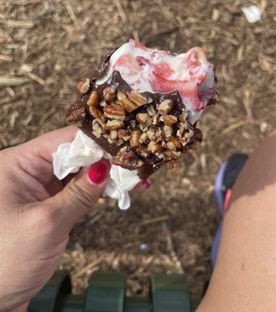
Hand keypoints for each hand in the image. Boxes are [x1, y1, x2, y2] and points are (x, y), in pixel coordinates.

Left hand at [0, 127, 148, 310]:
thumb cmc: (4, 261)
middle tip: (134, 165)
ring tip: (134, 179)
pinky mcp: (50, 203)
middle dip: (105, 159)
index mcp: (18, 164)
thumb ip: (79, 193)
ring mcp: (39, 187)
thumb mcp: (47, 223)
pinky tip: (120, 190)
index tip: (123, 148)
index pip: (63, 141)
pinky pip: (78, 189)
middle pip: (74, 154)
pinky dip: (98, 190)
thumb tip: (106, 168)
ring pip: (79, 172)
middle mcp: (28, 170)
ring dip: (106, 176)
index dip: (95, 143)